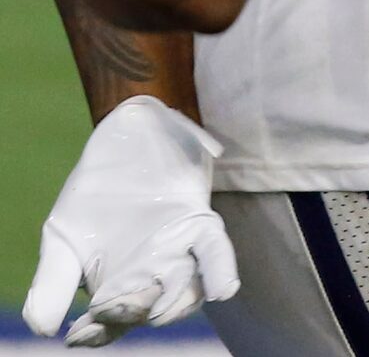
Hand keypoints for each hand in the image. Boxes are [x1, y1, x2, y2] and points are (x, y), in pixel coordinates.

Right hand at [24, 97, 234, 346]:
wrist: (123, 138)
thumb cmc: (93, 195)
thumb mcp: (62, 236)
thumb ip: (53, 281)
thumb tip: (42, 329)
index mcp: (116, 288)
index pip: (110, 325)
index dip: (97, 334)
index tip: (79, 333)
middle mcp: (153, 277)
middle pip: (148, 312)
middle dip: (128, 315)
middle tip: (109, 309)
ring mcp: (179, 251)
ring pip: (184, 291)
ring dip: (170, 302)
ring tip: (146, 301)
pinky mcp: (200, 222)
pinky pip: (215, 251)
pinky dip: (219, 271)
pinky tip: (222, 289)